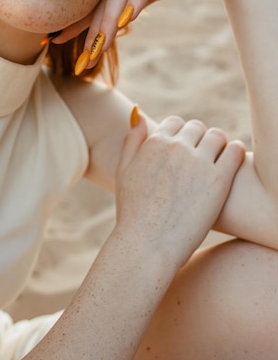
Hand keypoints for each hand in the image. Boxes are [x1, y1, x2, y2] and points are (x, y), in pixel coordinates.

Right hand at [115, 116, 244, 267]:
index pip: (176, 123)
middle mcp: (176, 147)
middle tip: (202, 158)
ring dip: (218, 145)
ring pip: (217, 136)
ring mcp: (198, 162)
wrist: (147, 244)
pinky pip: (235, 151)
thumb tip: (139, 114)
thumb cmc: (133, 212)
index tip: (184, 150)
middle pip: (197, 128)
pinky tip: (232, 164)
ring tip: (218, 161)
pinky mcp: (218, 179)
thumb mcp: (123, 171)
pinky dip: (235, 152)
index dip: (181, 136)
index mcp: (154, 142)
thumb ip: (132, 140)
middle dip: (199, 140)